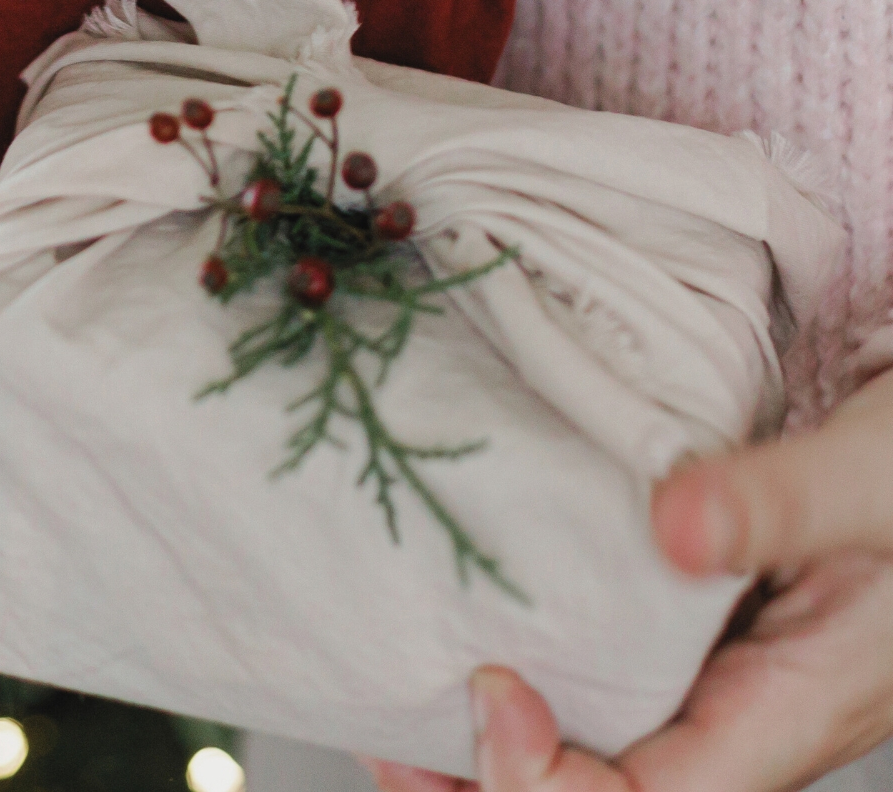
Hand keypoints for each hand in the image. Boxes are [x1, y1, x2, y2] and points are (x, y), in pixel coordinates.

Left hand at [365, 368, 892, 791]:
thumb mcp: (869, 476)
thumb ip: (778, 504)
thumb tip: (673, 530)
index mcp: (794, 705)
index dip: (554, 781)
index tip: (489, 685)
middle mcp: (747, 712)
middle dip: (492, 786)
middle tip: (392, 739)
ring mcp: (718, 676)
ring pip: (599, 755)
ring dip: (492, 751)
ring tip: (393, 715)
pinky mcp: (692, 629)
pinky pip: (602, 683)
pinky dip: (525, 682)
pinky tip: (458, 638)